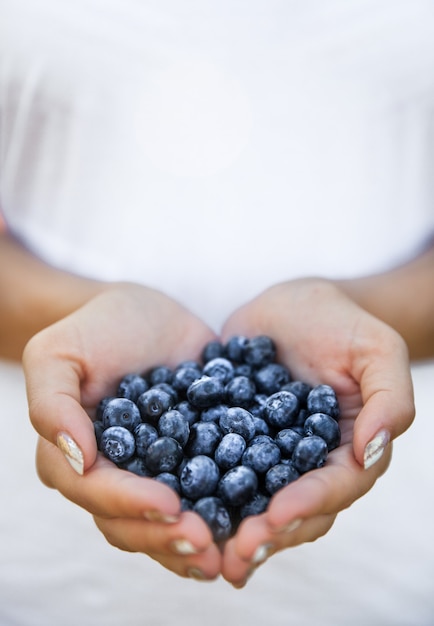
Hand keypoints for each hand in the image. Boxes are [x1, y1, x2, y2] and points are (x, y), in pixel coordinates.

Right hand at [24, 283, 221, 579]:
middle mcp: (115, 476)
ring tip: (228, 551)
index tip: (168, 503)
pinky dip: (226, 513)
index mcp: (77, 458)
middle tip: (206, 542)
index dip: (130, 503)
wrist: (145, 314)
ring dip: (195, 543)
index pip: (97, 492)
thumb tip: (79, 459)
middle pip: (132, 522)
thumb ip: (53, 403)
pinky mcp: (194, 460)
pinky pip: (208, 495)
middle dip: (166, 536)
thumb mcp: (58, 352)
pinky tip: (252, 522)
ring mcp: (156, 473)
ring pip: (167, 523)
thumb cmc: (96, 329)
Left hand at [219, 278, 414, 586]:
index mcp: (345, 451)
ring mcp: (264, 455)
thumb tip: (372, 449)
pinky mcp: (228, 439)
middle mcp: (305, 464)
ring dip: (227, 527)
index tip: (276, 515)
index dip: (307, 504)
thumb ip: (389, 398)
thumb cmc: (341, 324)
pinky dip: (195, 488)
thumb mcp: (377, 349)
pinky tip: (168, 500)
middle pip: (290, 510)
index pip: (333, 488)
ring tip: (199, 544)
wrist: (293, 306)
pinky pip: (213, 468)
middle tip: (233, 553)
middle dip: (264, 534)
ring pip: (249, 501)